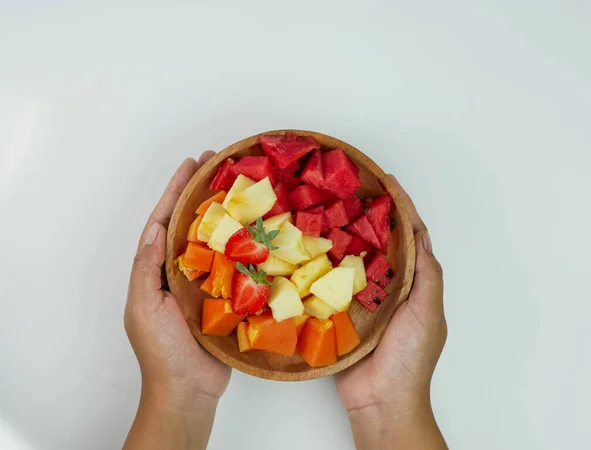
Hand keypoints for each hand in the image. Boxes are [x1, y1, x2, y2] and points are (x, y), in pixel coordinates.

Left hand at [124, 152, 228, 449]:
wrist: (188, 388)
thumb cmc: (162, 351)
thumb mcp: (144, 308)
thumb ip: (147, 270)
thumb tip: (155, 231)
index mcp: (156, 269)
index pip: (165, 221)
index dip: (176, 191)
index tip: (191, 165)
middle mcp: (179, 270)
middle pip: (190, 223)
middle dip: (201, 192)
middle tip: (218, 164)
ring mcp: (204, 282)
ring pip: (214, 239)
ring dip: (224, 213)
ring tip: (239, 188)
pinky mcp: (226, 295)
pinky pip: (235, 264)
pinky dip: (244, 245)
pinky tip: (258, 230)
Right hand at [335, 175, 447, 449]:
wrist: (382, 399)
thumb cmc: (410, 358)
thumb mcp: (427, 312)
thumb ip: (427, 275)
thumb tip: (421, 236)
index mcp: (415, 283)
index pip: (411, 236)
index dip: (401, 207)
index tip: (387, 181)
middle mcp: (391, 286)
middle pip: (380, 242)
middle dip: (369, 214)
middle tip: (350, 189)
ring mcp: (365, 298)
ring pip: (354, 258)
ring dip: (344, 235)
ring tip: (328, 209)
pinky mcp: (342, 311)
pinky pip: (333, 282)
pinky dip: (325, 263)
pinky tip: (311, 248)